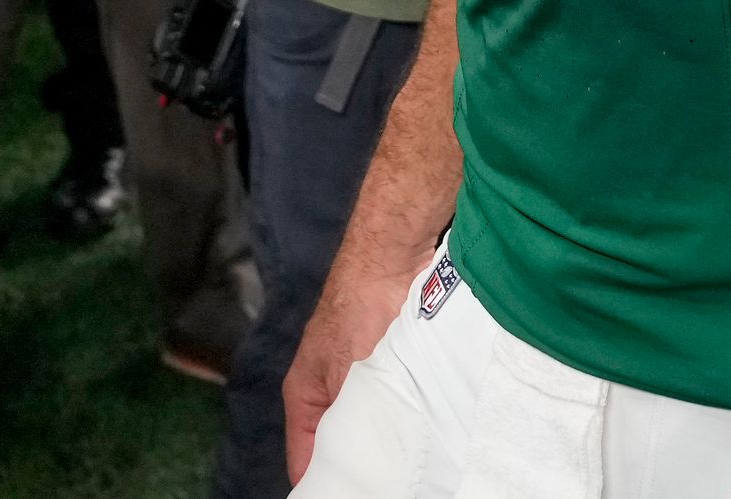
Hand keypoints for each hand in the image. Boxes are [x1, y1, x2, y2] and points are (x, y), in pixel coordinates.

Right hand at [283, 252, 410, 479]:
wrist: (395, 255)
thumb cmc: (361, 308)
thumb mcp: (351, 377)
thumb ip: (349, 423)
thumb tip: (354, 464)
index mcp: (305, 396)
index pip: (306, 462)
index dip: (325, 483)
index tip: (350, 495)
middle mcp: (331, 391)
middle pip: (341, 446)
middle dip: (362, 465)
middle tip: (386, 483)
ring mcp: (362, 379)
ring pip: (373, 428)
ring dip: (390, 442)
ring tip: (407, 464)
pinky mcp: (393, 369)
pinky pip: (398, 407)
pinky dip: (409, 419)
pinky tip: (425, 432)